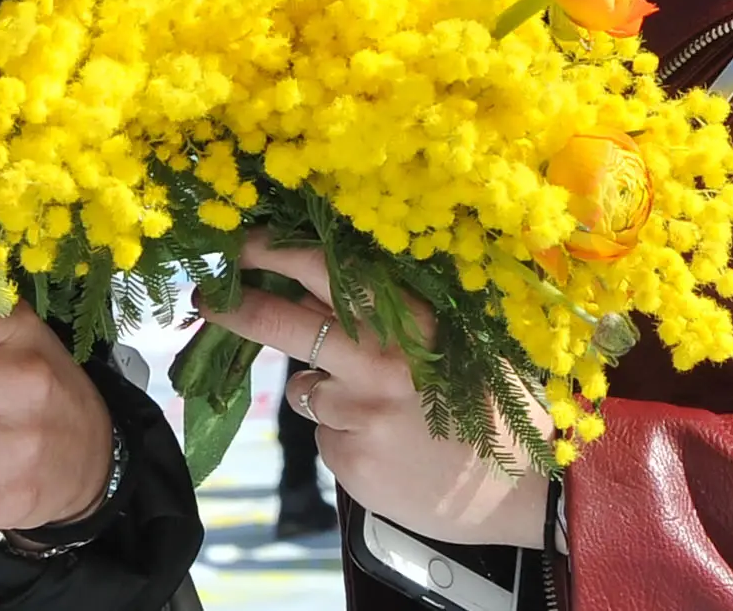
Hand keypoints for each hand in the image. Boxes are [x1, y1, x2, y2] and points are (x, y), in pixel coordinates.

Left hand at [201, 234, 550, 549]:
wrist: (525, 488)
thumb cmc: (490, 406)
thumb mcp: (450, 343)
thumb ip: (388, 319)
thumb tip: (315, 292)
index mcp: (410, 321)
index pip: (328, 272)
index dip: (277, 253)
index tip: (244, 243)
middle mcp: (380, 362)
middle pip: (287, 323)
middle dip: (239, 307)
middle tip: (207, 298)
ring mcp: (362, 415)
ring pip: (303, 390)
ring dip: (322, 394)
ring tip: (380, 413)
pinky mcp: (351, 462)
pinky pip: (326, 438)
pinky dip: (345, 439)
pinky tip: (388, 449)